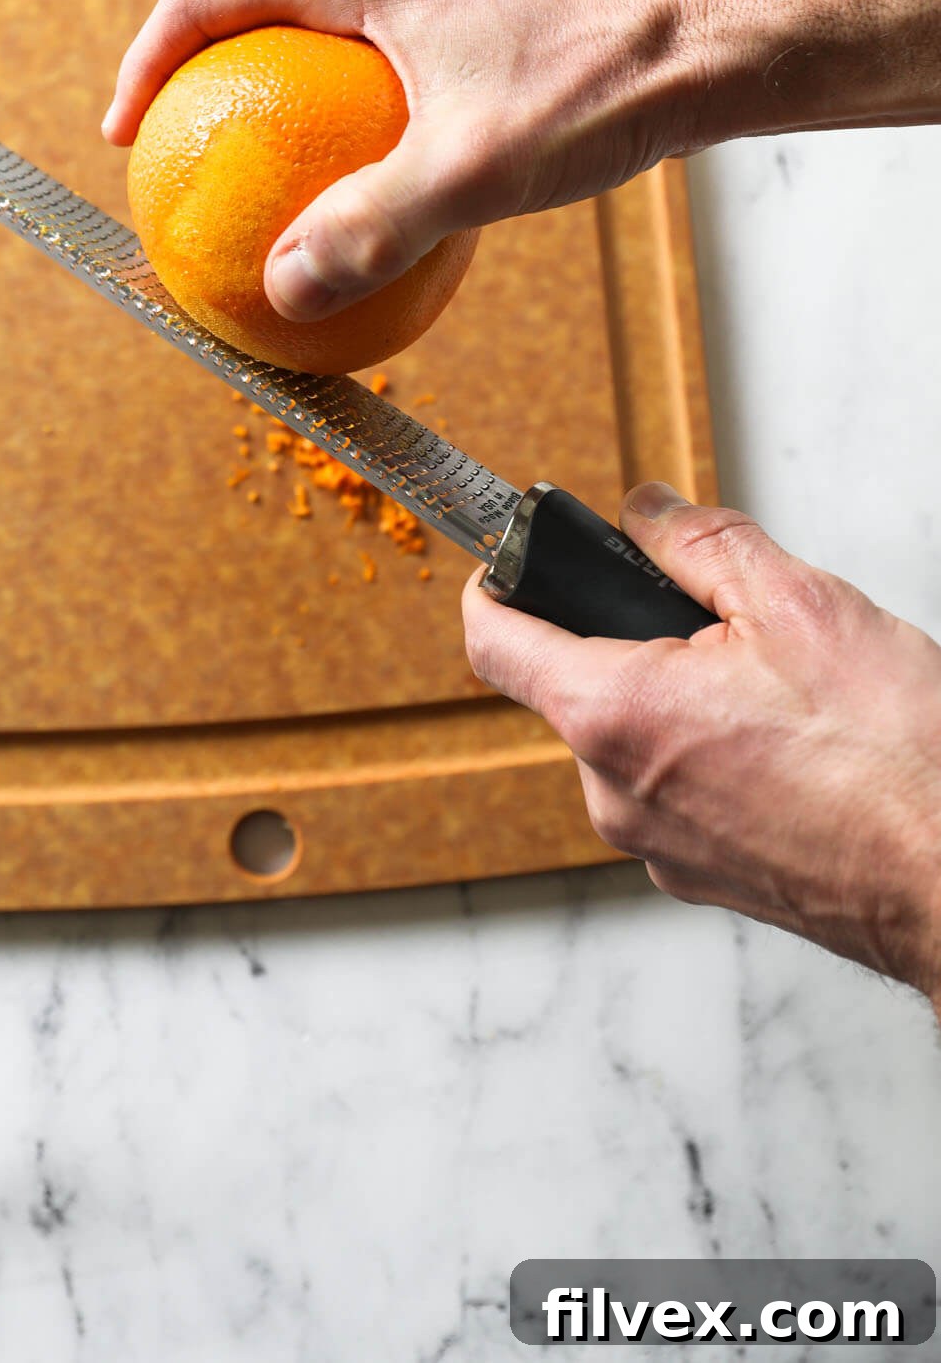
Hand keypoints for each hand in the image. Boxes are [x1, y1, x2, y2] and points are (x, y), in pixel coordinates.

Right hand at [103, 0, 702, 322]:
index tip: (125, 139)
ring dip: (271, 101)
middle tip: (180, 167)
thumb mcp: (472, 172)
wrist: (710, 45)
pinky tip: (355, 189)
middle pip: (249, 9)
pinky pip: (366, 58)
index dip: (144, 64)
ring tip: (255, 186)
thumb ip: (368, 230)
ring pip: (310, 35)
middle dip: (201, 84)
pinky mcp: (462, 6)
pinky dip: (336, 114)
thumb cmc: (599, 87)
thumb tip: (281, 291)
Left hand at [465, 483, 940, 1008]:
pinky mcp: (701, 876)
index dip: (495, 582)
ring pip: (631, 737)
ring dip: (678, 696)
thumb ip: (698, 542)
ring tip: (776, 690)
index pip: (494, 639)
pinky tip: (788, 744)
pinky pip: (673, 789)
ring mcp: (655, 846)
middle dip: (630, 636)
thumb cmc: (892, 760)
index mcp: (614, 715)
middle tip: (718, 620)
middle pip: (575, 683)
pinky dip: (709, 752)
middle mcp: (614, 793)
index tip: (513, 557)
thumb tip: (646, 510)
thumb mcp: (795, 602)